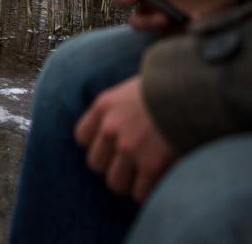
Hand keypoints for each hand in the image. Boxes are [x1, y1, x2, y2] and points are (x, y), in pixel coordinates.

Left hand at [74, 76, 176, 201]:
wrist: (198, 91)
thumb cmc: (173, 88)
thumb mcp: (136, 89)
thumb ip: (123, 108)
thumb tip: (126, 123)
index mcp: (104, 106)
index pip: (82, 137)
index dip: (99, 145)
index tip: (114, 147)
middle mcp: (111, 128)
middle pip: (96, 164)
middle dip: (113, 166)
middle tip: (133, 165)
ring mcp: (129, 148)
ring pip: (116, 183)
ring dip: (131, 183)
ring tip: (147, 178)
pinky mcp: (151, 165)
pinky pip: (140, 193)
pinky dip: (149, 192)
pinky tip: (161, 183)